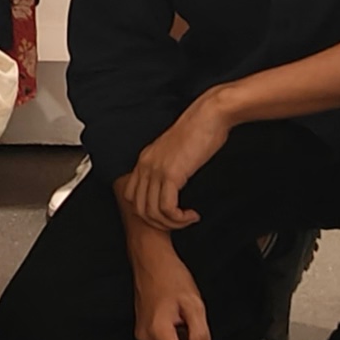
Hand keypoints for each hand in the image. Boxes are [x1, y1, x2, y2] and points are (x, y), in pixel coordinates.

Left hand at [112, 96, 233, 231]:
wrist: (208, 116)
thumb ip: (169, 166)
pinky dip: (179, 218)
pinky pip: (167, 208)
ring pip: (152, 212)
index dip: (148, 211)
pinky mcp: (170, 174)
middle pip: (138, 208)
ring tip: (187, 219)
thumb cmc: (199, 131)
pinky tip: (191, 215)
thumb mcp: (176, 151)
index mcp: (144, 160)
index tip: (167, 213)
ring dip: (171, 223)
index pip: (131, 195)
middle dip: (159, 223)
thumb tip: (173, 185)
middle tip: (178, 222)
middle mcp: (145, 166)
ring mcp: (156, 170)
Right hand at [130, 247, 215, 339]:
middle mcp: (147, 337)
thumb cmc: (170, 276)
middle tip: (204, 336)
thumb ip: (201, 336)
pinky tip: (182, 323)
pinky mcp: (143, 328)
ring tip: (191, 324)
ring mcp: (143, 333)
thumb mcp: (194, 305)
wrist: (151, 259)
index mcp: (158, 333)